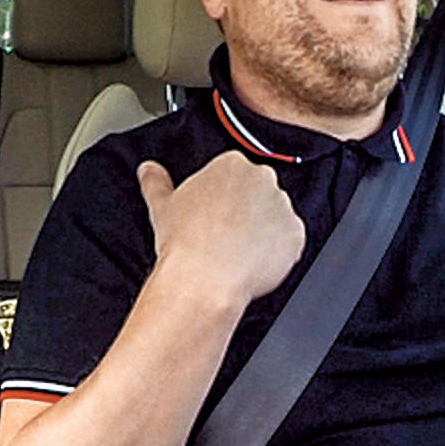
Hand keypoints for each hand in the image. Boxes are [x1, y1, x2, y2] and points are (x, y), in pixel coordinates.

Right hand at [137, 152, 304, 303]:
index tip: (213, 213)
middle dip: (245, 210)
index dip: (221, 197)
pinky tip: (252, 262)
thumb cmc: (185, 244)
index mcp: (232, 165)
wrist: (205, 280)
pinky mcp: (296, 235)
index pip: (232, 174)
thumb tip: (148, 170)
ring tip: (236, 251)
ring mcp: (283, 207)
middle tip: (223, 233)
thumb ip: (155, 182)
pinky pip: (289, 241)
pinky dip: (276, 251)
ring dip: (262, 230)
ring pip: (274, 216)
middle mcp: (262, 179)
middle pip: (257, 191)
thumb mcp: (161, 206)